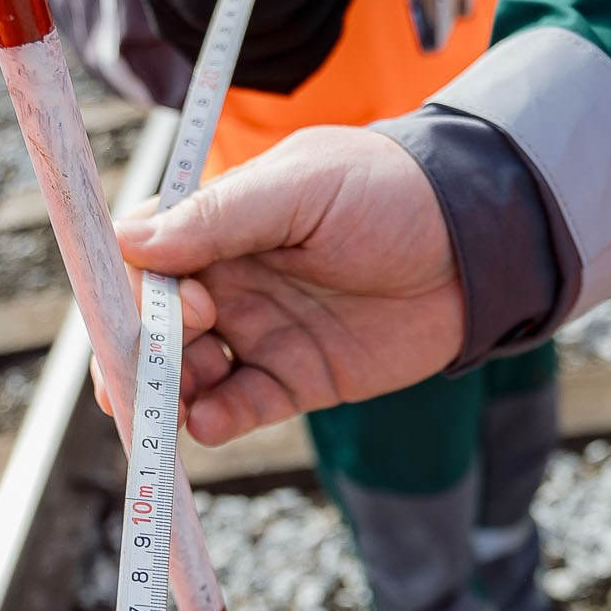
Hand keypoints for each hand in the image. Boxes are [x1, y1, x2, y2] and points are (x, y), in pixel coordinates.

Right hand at [113, 126, 463, 444]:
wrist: (480, 245)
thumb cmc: (392, 192)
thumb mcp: (304, 189)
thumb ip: (221, 217)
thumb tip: (130, 239)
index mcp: (220, 224)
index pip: (144, 255)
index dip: (133, 286)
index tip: (162, 302)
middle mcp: (229, 281)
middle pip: (152, 325)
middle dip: (139, 351)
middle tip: (159, 362)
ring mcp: (260, 333)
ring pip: (188, 373)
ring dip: (170, 390)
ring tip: (182, 398)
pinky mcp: (296, 379)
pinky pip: (239, 408)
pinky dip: (215, 420)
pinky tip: (208, 421)